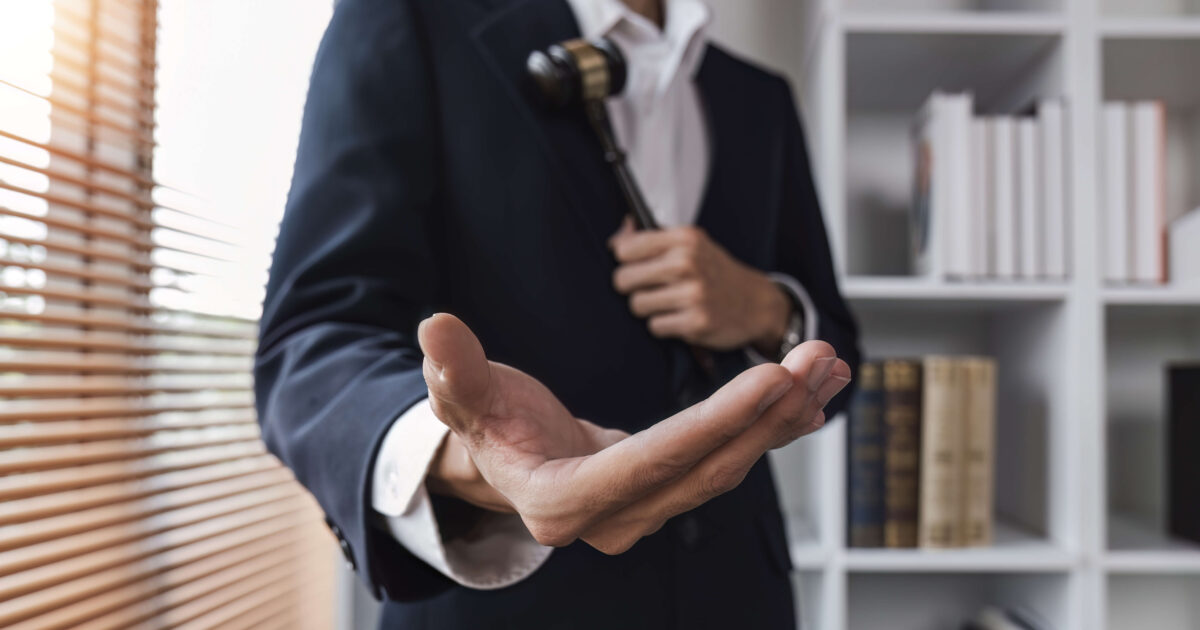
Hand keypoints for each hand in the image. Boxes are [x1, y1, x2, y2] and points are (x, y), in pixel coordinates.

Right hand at [418, 313, 849, 553]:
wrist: (502, 458)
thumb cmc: (482, 424)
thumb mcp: (460, 396)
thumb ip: (454, 369)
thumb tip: (435, 327)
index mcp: (561, 501)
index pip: (650, 463)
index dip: (713, 423)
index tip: (769, 380)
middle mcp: (613, 519)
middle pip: (704, 468)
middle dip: (767, 414)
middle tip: (816, 359)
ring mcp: (644, 513)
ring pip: (725, 466)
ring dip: (781, 417)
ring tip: (828, 366)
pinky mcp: (667, 492)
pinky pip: (725, 459)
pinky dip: (768, 426)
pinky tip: (809, 394)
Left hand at [609, 218, 790, 352]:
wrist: (756, 303)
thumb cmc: (715, 271)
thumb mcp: (691, 244)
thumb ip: (651, 239)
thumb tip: (614, 239)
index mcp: (685, 238)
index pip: (624, 249)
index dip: (626, 261)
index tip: (638, 265)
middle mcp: (688, 263)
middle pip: (623, 279)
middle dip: (632, 287)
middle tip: (652, 288)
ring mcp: (693, 294)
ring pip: (636, 305)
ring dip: (649, 308)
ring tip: (669, 303)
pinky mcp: (695, 323)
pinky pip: (655, 326)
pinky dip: (664, 325)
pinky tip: (681, 317)